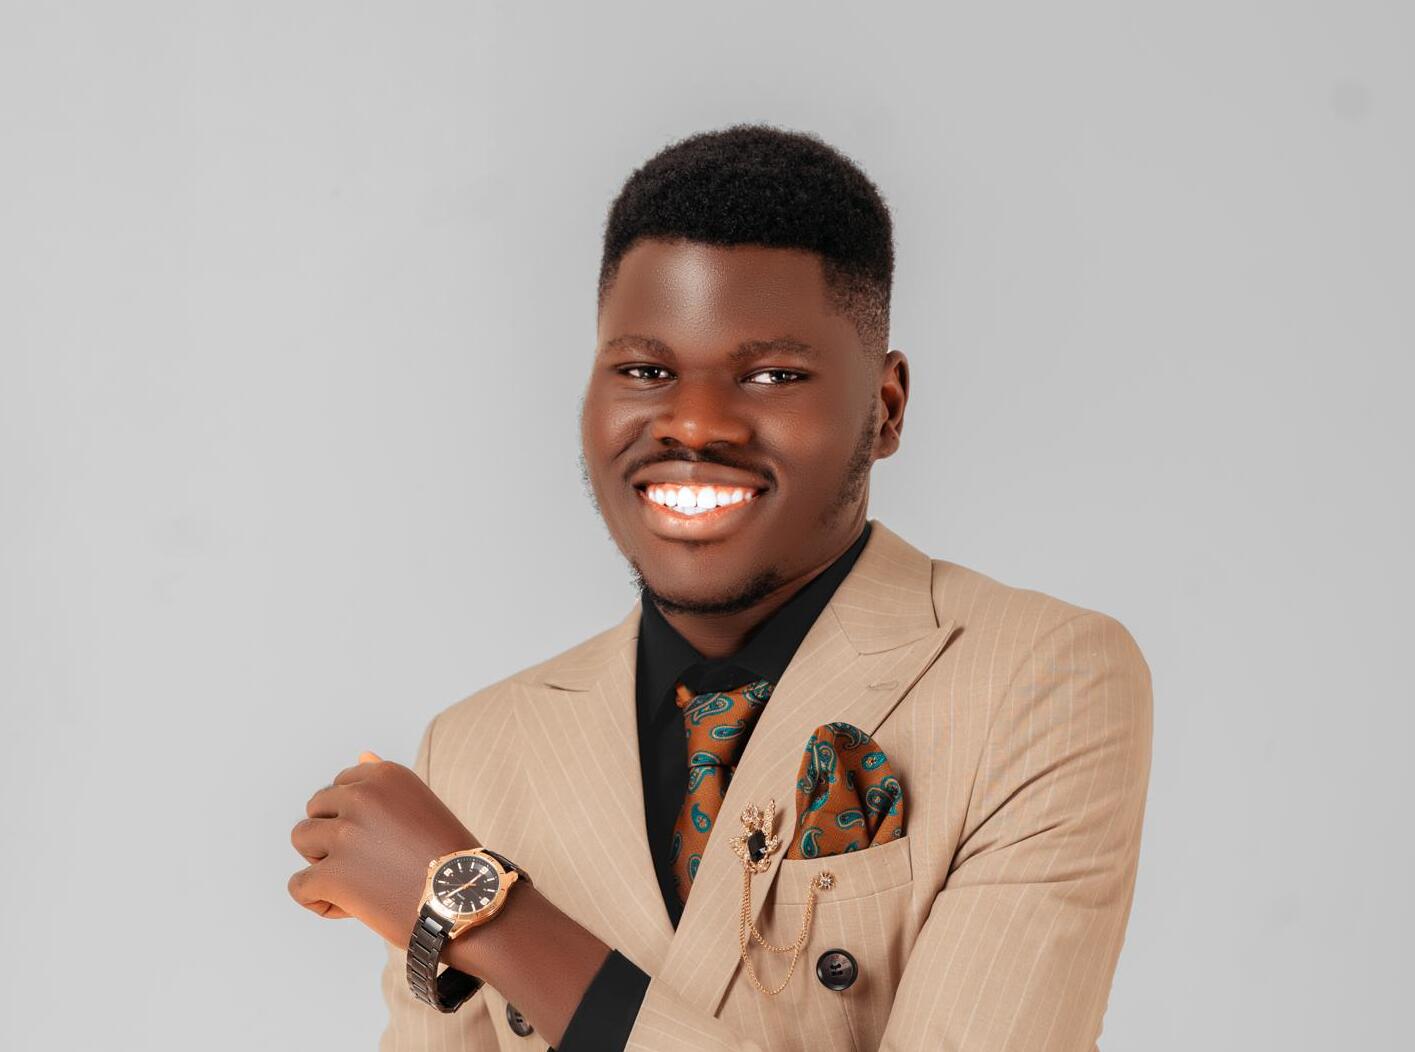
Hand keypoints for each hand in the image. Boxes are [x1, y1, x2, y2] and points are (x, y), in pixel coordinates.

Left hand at [288, 750, 477, 946]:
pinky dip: (319, 901)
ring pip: (302, 839)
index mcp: (384, 776)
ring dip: (321, 862)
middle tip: (370, 864)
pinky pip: (298, 885)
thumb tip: (361, 753)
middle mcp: (362, 797)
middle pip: (316, 810)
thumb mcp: (419, 806)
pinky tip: (351, 908)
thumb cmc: (447, 858)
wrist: (468, 902)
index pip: (340, 787)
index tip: (382, 841)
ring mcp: (345, 835)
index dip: (353, 819)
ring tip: (356, 883)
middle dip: (333, 837)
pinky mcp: (331, 875)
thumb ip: (384, 783)